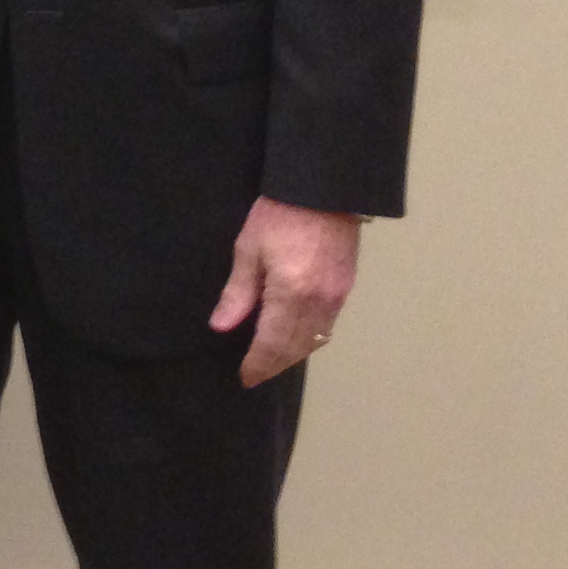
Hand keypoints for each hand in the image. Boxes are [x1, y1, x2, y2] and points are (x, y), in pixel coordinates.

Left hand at [207, 196, 360, 386]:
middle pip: (296, 348)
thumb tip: (221, 326)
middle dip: (275, 365)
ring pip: (315, 340)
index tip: (245, 378)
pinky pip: (327, 325)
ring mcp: (337, 297)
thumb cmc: (278, 214)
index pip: (272, 343)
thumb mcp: (248, 249)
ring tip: (271, 360)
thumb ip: (237, 293)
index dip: (258, 364)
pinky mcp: (346, 288)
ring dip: (293, 355)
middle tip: (255, 374)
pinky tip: (294, 337)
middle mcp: (318, 302)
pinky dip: (309, 338)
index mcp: (291, 293)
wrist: (323, 191)